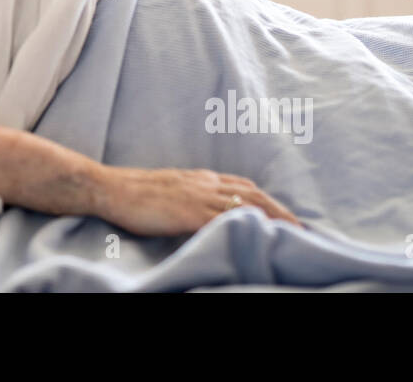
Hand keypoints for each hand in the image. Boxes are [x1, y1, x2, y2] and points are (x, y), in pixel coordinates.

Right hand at [94, 166, 302, 236]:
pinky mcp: (188, 212)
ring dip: (271, 218)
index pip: (244, 186)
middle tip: (302, 226)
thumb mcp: (169, 189)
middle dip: (279, 210)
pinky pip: (223, 219)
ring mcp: (197, 197)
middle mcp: (204, 184)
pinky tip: (258, 235)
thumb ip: (190, 196)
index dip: (268, 200)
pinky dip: (244, 225)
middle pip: (252, 194)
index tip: (286, 213)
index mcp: (200, 178)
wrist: (110, 188)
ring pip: (245, 205)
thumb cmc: (134, 193)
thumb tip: (206, 212)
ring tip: (292, 232)